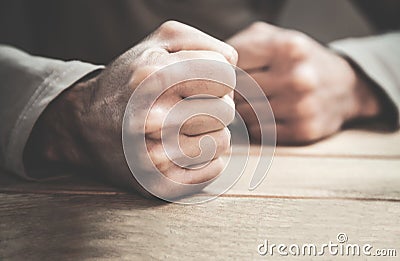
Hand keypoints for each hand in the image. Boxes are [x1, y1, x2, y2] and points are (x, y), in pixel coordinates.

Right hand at [24, 21, 237, 197]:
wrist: (87, 126)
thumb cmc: (131, 80)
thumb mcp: (158, 42)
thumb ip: (202, 42)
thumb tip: (232, 64)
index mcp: (153, 77)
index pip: (225, 76)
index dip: (217, 77)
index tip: (198, 83)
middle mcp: (150, 118)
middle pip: (226, 110)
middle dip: (215, 105)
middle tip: (191, 106)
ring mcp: (153, 156)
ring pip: (222, 142)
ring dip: (212, 132)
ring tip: (187, 128)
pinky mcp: (157, 184)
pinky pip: (212, 171)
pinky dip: (207, 159)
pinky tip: (185, 148)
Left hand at [228, 22, 380, 143]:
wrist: (344, 86)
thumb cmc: (299, 61)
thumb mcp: (275, 37)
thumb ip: (241, 44)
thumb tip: (209, 69)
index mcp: (288, 47)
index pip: (232, 65)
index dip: (226, 72)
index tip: (231, 74)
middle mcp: (297, 76)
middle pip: (237, 91)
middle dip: (234, 92)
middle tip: (242, 90)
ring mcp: (302, 106)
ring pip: (245, 114)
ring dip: (245, 109)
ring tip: (257, 100)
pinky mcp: (303, 130)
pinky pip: (259, 132)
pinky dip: (257, 125)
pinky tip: (268, 115)